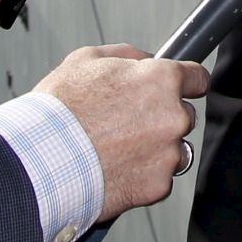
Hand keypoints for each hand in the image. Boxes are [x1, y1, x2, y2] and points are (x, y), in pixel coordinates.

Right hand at [35, 43, 210, 222]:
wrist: (44, 159)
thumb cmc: (61, 109)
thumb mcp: (86, 59)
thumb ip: (126, 55)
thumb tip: (144, 60)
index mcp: (161, 80)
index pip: (197, 78)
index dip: (186, 82)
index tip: (180, 88)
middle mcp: (173, 116)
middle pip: (184, 115)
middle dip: (162, 117)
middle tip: (129, 122)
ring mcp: (168, 153)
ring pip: (175, 149)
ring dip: (157, 148)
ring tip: (121, 149)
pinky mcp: (159, 185)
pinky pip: (160, 178)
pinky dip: (144, 175)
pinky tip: (117, 168)